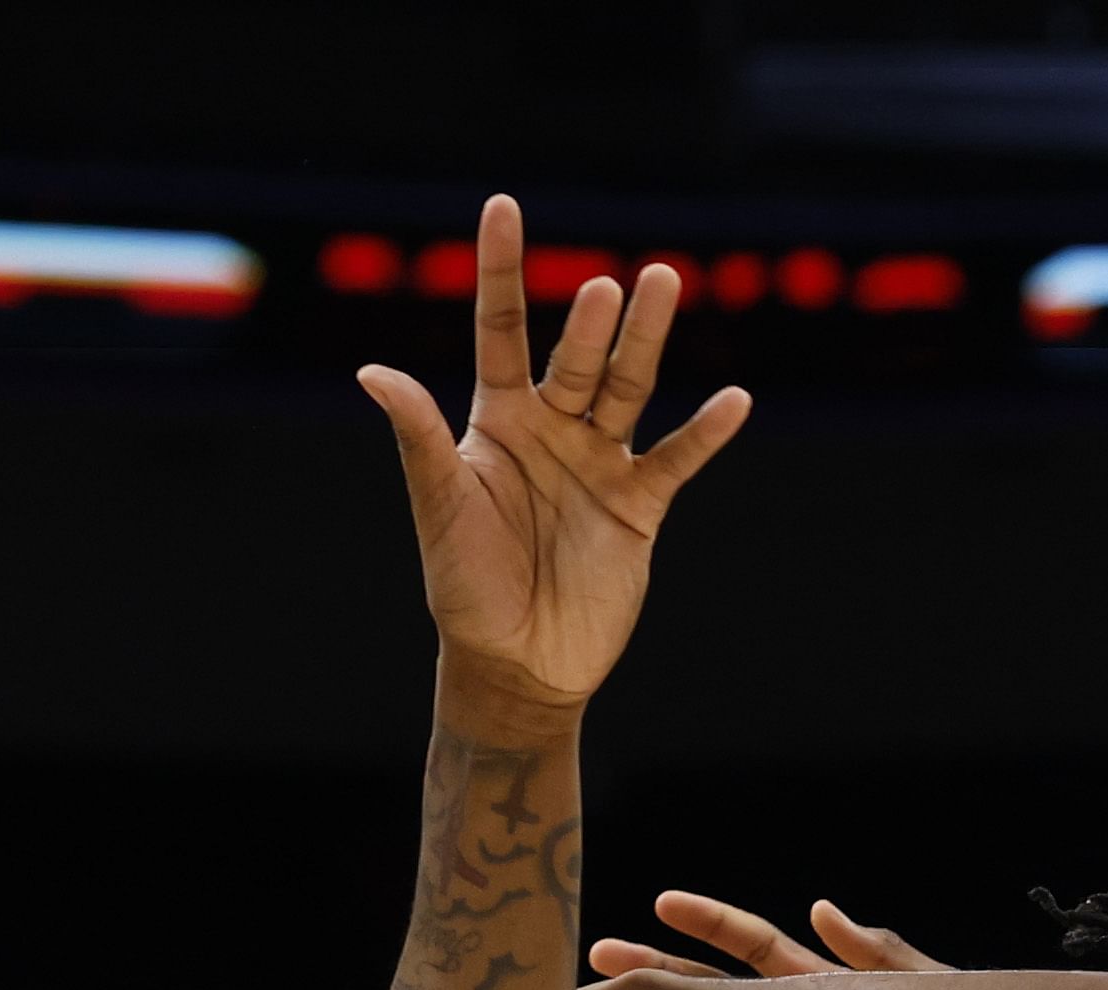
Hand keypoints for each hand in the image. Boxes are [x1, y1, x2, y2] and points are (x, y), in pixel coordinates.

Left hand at [359, 196, 748, 727]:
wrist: (517, 665)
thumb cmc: (465, 588)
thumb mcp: (440, 510)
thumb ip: (419, 440)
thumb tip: (372, 373)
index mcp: (498, 420)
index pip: (500, 329)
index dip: (501, 270)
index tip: (504, 206)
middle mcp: (552, 429)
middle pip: (577, 358)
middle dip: (593, 322)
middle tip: (609, 285)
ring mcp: (599, 463)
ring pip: (628, 388)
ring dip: (646, 342)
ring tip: (664, 283)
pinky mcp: (639, 507)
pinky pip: (677, 460)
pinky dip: (705, 434)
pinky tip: (734, 400)